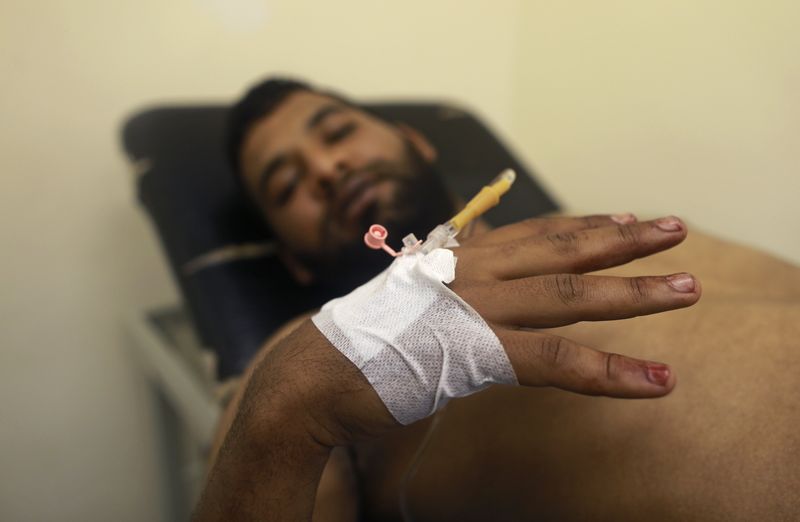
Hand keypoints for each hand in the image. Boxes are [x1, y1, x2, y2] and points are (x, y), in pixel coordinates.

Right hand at [194, 214, 700, 520]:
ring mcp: (478, 309)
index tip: (623, 218)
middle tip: (675, 231)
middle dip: (623, 239)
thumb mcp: (409, 302)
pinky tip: (654, 381)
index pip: (533, 233)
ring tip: (689, 291)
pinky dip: (611, 373)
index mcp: (457, 258)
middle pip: (563, 249)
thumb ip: (446, 286)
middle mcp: (472, 271)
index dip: (582, 224)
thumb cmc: (360, 345)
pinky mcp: (479, 353)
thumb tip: (463, 270)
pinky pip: (559, 362)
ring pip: (572, 296)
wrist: (313, 376)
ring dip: (635, 293)